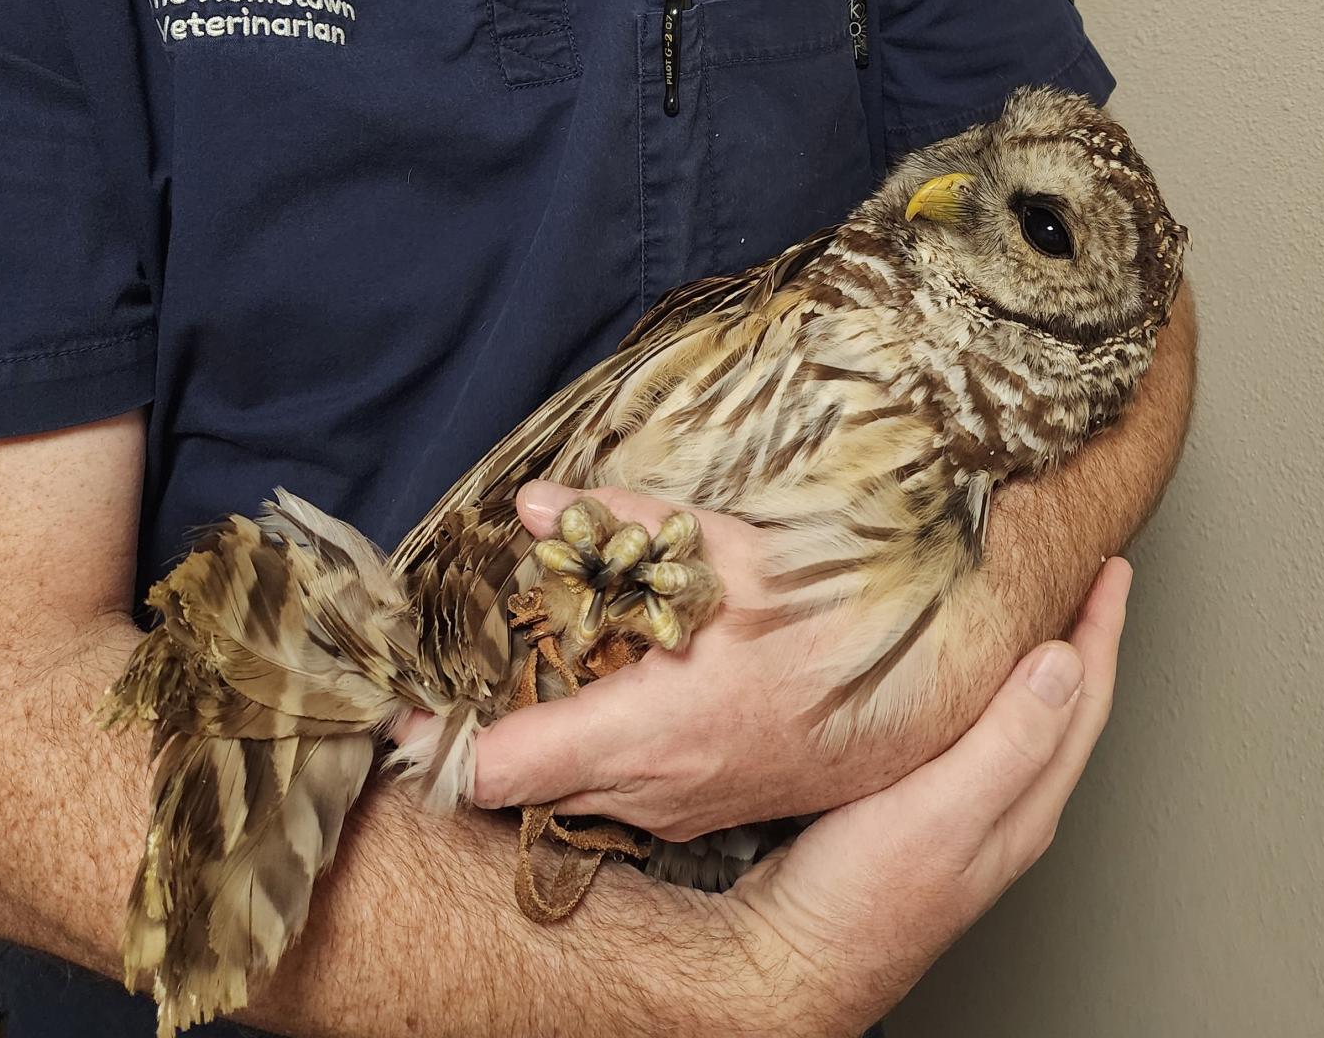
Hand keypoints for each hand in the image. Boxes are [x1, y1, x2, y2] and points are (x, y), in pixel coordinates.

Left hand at [471, 482, 1028, 839]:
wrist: (927, 694)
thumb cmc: (833, 622)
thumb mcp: (727, 553)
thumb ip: (623, 528)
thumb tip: (535, 507)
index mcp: (643, 730)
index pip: (499, 766)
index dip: (434, 743)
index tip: (396, 711)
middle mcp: (650, 788)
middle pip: (524, 785)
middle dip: (484, 735)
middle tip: (461, 673)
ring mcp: (679, 812)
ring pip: (573, 790)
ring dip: (544, 742)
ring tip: (538, 672)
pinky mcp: (706, 815)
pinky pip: (623, 793)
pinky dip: (597, 752)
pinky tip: (617, 695)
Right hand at [718, 556, 1130, 1037]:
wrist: (786, 958)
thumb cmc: (859, 902)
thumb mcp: (940, 813)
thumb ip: (1007, 742)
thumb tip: (1065, 664)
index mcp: (1022, 806)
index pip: (1083, 702)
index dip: (1101, 630)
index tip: (1112, 571)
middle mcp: (1000, 808)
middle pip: (1061, 707)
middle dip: (1079, 637)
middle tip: (1085, 576)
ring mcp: (958, 810)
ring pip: (1017, 718)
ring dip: (1032, 658)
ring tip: (1030, 607)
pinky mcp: (912, 806)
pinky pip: (968, 729)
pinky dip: (978, 684)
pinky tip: (950, 671)